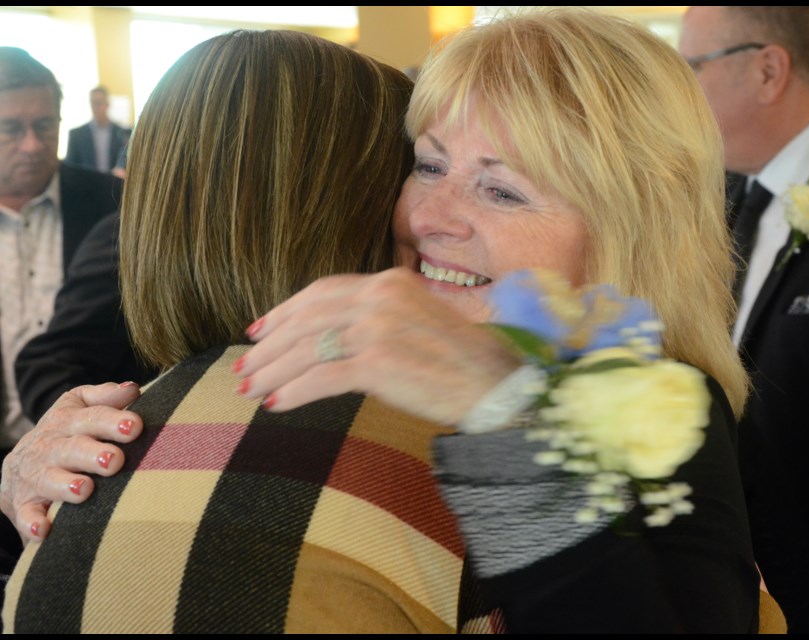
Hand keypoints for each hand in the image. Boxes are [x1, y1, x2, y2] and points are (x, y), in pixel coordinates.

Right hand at [0, 382, 143, 542]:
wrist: (20, 463)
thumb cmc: (67, 432)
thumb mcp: (79, 406)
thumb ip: (105, 397)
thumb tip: (133, 388)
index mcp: (68, 421)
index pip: (92, 418)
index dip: (112, 421)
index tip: (135, 426)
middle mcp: (50, 447)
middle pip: (72, 449)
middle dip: (92, 454)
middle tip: (114, 460)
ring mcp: (35, 476)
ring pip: (49, 480)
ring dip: (66, 486)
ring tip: (85, 489)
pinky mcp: (24, 504)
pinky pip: (26, 515)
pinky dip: (33, 523)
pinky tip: (44, 530)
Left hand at [235, 268, 520, 424]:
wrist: (497, 385)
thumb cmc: (461, 360)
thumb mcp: (418, 320)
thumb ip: (377, 318)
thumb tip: (329, 338)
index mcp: (390, 282)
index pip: (322, 291)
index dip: (285, 311)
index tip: (258, 330)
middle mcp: (381, 297)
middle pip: (307, 318)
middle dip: (269, 345)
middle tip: (243, 365)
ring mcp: (379, 329)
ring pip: (308, 348)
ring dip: (273, 370)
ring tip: (250, 389)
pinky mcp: (380, 363)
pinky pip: (322, 378)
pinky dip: (294, 391)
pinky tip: (276, 403)